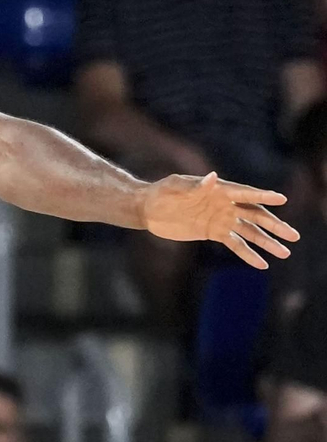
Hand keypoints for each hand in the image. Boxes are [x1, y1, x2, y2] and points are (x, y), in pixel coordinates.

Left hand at [142, 172, 298, 268]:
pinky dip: (248, 254)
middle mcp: (224, 204)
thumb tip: (213, 177)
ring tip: (285, 253)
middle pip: (254, 215)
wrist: (148, 208)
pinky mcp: (213, 233)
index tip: (281, 199)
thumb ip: (195, 185)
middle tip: (293, 236)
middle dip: (274, 225)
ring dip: (267, 242)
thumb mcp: (175, 186)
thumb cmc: (161, 191)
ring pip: (249, 232)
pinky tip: (262, 264)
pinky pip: (235, 244)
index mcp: (218, 190)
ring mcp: (221, 219)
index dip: (262, 196)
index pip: (245, 193)